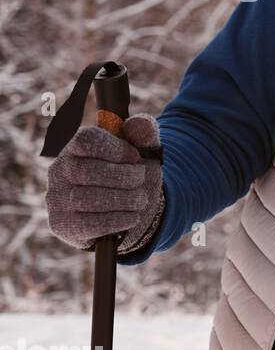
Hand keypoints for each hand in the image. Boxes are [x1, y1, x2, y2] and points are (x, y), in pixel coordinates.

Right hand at [46, 114, 163, 253]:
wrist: (128, 209)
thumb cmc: (131, 173)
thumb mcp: (144, 150)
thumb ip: (144, 133)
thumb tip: (138, 125)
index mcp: (75, 147)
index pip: (84, 140)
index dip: (114, 148)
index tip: (134, 156)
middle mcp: (59, 170)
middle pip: (85, 171)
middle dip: (123, 176)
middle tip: (140, 179)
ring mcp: (56, 198)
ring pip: (87, 199)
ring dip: (124, 199)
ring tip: (140, 199)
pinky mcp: (62, 224)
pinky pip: (88, 224)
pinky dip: (118, 220)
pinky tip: (132, 216)